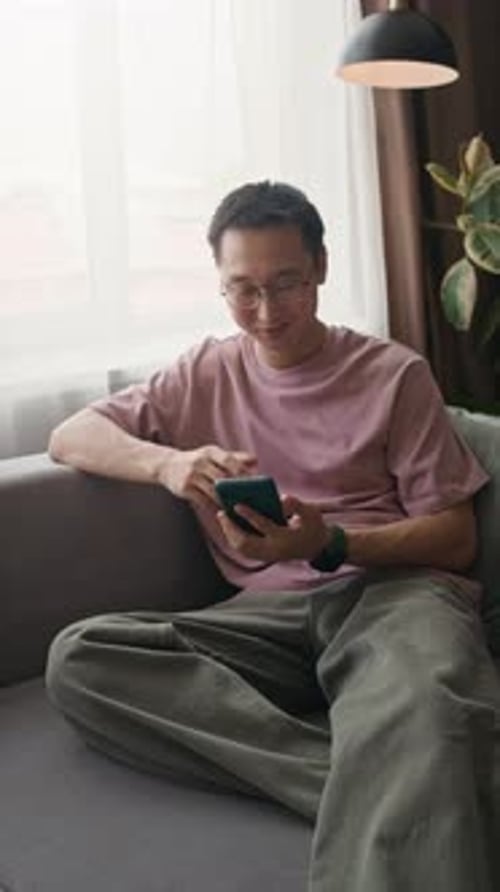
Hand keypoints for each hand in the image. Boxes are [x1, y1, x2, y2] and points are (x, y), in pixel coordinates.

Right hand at [159, 445, 256, 510]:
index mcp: (210, 452)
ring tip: (239, 509)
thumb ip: (234, 457)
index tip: (255, 482)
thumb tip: (255, 460)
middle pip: (222, 477)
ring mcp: (191, 475)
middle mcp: (200, 462)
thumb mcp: (213, 454)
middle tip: (251, 500)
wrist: (167, 465)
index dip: (242, 471)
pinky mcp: (184, 489)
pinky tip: (224, 513)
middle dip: (237, 489)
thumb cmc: (197, 461)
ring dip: (227, 501)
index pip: (229, 460)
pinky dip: (214, 507)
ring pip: (213, 491)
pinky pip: (203, 501)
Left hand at [216, 493, 330, 563]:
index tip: (236, 505)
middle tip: (221, 513)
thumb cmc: (313, 526)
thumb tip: (282, 499)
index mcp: (285, 538)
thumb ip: (297, 505)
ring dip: (230, 534)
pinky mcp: (264, 558)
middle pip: (246, 542)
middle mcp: (274, 550)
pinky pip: (244, 550)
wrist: (318, 548)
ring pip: (242, 548)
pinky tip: (229, 525)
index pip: (264, 526)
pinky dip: (234, 538)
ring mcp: (268, 556)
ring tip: (222, 517)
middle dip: (231, 528)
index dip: (249, 515)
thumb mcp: (311, 513)